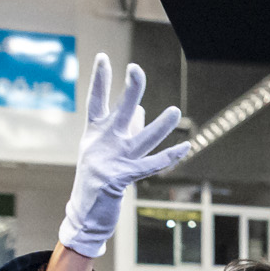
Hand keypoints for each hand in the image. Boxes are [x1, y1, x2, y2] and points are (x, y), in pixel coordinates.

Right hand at [59, 53, 191, 257]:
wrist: (84, 213)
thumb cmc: (96, 176)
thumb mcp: (105, 148)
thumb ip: (125, 127)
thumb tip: (142, 109)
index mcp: (95, 133)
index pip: (96, 101)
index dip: (99, 80)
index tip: (102, 57)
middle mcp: (103, 143)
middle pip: (120, 112)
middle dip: (130, 91)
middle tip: (136, 69)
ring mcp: (112, 161)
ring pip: (142, 139)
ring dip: (161, 126)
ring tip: (176, 111)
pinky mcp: (122, 178)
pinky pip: (151, 165)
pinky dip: (169, 156)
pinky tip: (185, 147)